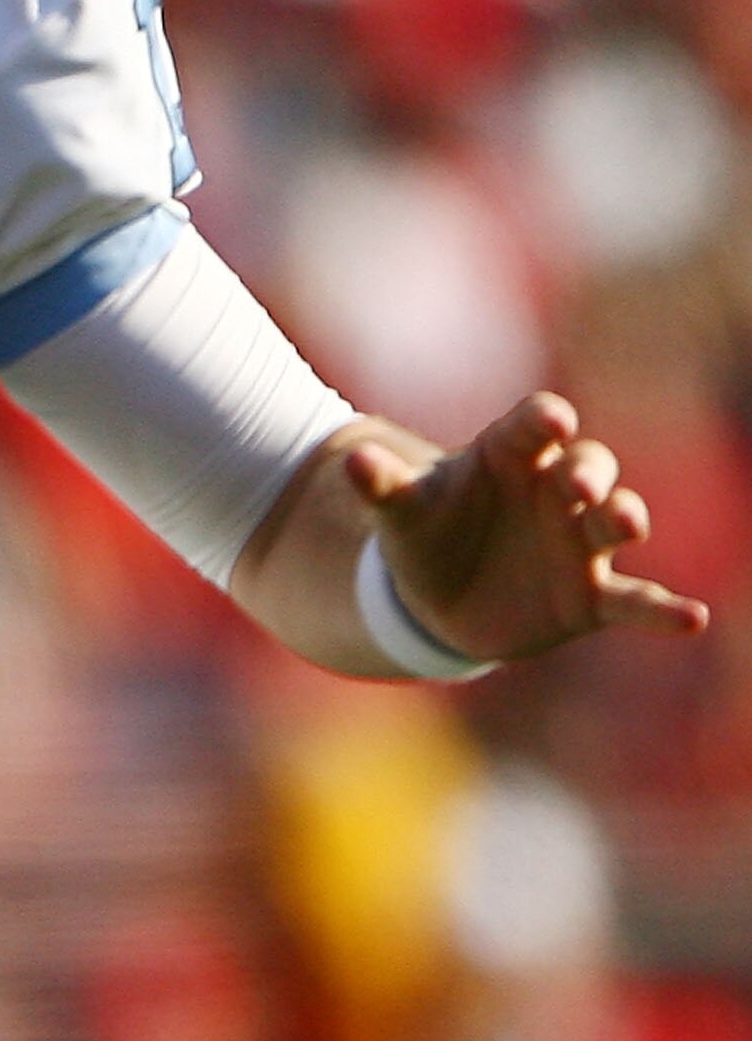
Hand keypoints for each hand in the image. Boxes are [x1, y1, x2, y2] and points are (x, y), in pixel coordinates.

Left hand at [347, 391, 708, 664]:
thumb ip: (383, 486)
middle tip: (575, 484)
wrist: (437, 599)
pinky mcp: (591, 596)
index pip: (534, 426)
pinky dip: (663, 609)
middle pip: (588, 466)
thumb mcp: (400, 511)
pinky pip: (634, 599)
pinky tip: (691, 619)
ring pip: (614, 520)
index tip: (550, 421)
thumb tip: (349, 460)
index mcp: (512, 456)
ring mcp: (578, 543)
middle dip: (588, 472)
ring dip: (623, 517)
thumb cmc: (426, 534)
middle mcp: (556, 492)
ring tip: (625, 520)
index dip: (544, 422)